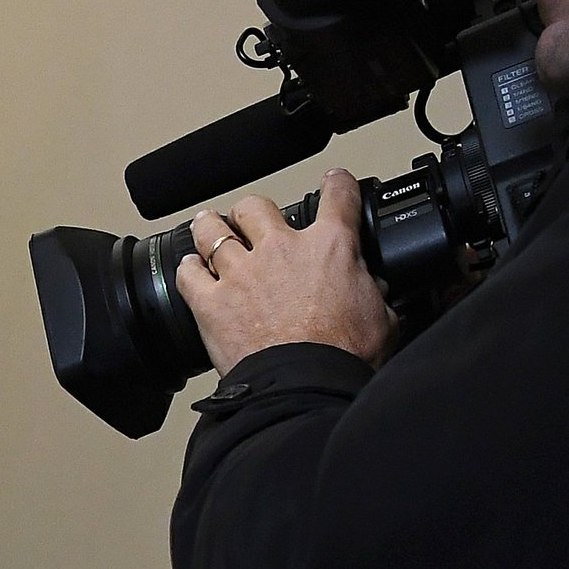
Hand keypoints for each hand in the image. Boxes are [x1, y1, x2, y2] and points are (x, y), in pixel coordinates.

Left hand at [173, 168, 394, 375]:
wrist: (305, 385)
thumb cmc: (343, 355)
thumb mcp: (382, 318)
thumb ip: (376, 295)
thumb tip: (377, 292)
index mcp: (330, 246)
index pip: (338, 195)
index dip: (337, 184)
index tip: (334, 183)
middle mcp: (281, 250)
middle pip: (256, 207)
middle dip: (253, 211)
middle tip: (251, 220)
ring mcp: (241, 273)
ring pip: (212, 231)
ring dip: (209, 227)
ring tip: (206, 226)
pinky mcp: (210, 303)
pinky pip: (187, 275)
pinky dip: (186, 270)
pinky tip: (189, 269)